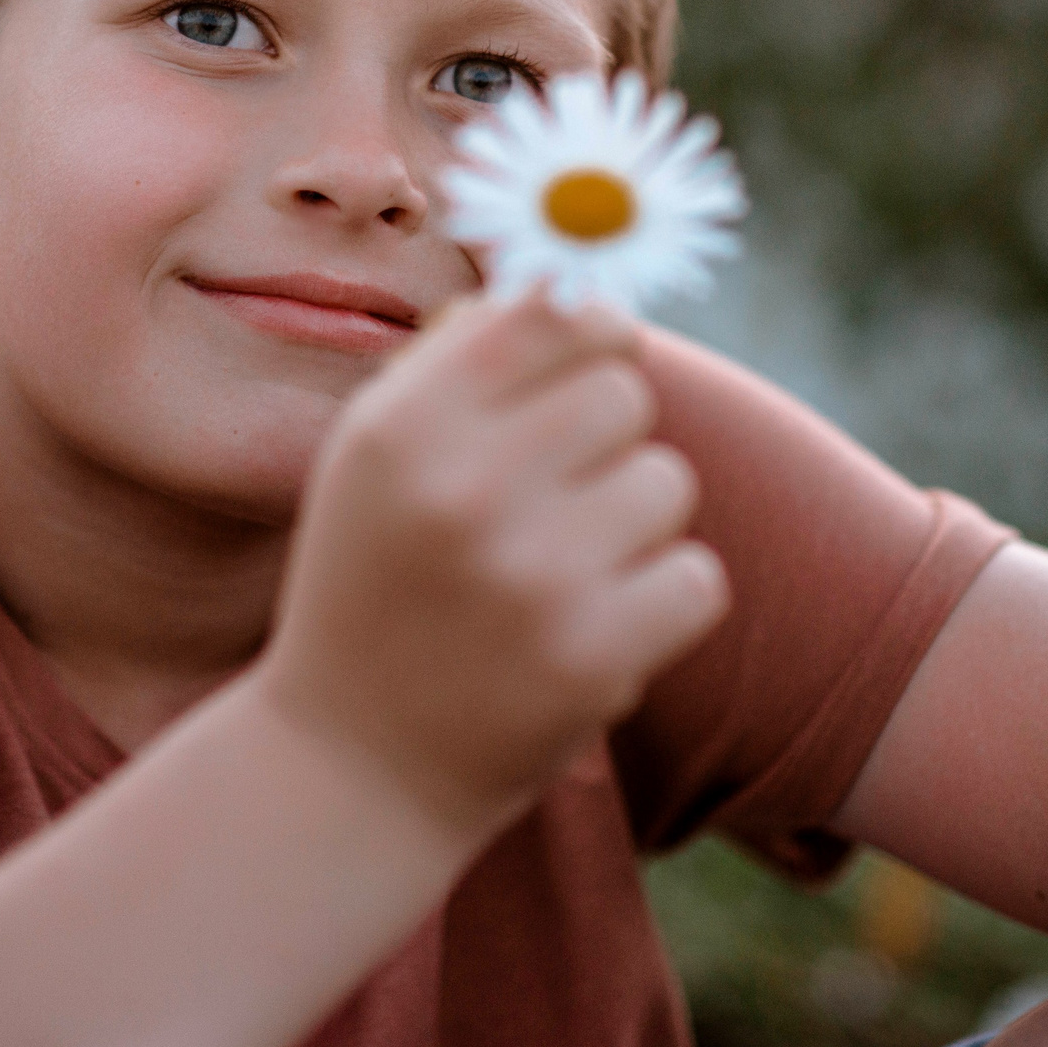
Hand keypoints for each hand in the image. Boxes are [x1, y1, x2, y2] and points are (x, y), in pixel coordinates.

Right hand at [255, 292, 728, 842]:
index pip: (550, 315)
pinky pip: (695, 576)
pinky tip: (590, 632)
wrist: (352, 770)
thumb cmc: (379, 585)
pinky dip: (657, 605)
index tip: (589, 364)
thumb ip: (464, 361)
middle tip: (557, 501)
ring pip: (666, 482)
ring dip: (632, 527)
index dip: (589, 331)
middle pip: (624, 391)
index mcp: (402, 428)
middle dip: (605, 440)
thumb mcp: (376, 460)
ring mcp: (532, 577)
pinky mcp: (595, 656)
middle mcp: (463, 491)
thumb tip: (575, 276)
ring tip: (560, 577)